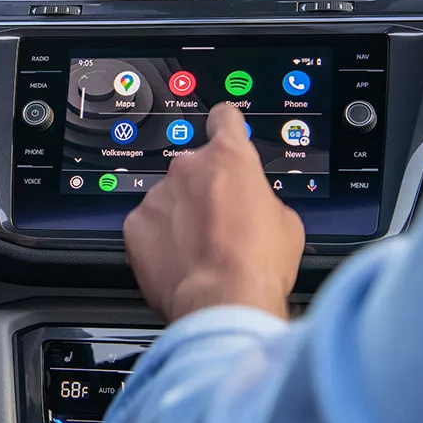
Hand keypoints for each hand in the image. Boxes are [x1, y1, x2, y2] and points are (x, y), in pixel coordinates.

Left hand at [123, 103, 304, 321]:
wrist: (222, 303)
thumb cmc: (258, 264)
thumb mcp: (286, 223)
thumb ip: (262, 199)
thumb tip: (255, 207)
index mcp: (230, 158)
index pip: (224, 119)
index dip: (226, 125)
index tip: (223, 128)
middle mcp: (188, 167)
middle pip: (195, 168)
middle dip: (205, 190)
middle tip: (219, 224)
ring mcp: (158, 194)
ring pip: (170, 198)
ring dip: (181, 216)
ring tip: (200, 251)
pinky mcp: (136, 224)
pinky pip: (148, 225)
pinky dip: (159, 239)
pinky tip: (178, 261)